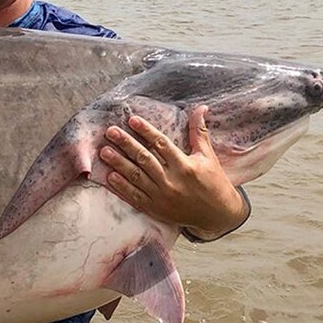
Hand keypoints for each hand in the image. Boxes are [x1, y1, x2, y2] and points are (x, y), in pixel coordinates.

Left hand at [99, 106, 247, 239]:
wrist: (217, 215)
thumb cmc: (214, 182)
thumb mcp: (208, 156)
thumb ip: (199, 132)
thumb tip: (200, 107)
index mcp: (185, 166)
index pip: (161, 144)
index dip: (146, 131)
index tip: (132, 119)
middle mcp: (172, 181)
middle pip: (144, 159)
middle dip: (126, 144)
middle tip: (111, 132)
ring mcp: (162, 197)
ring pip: (136, 177)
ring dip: (119, 163)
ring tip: (104, 151)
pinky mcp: (156, 209)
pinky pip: (135, 197)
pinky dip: (122, 187)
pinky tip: (110, 176)